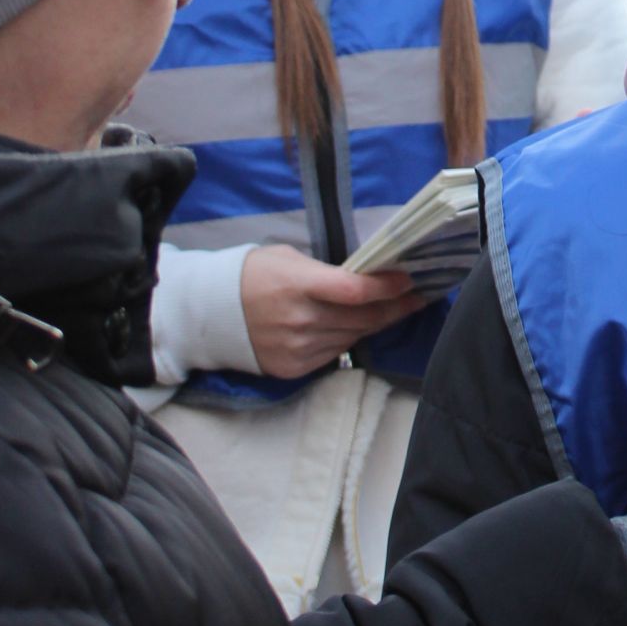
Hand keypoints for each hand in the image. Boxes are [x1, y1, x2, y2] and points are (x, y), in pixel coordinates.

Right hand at [238, 245, 418, 378]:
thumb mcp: (289, 258)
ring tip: (391, 310)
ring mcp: (297, 347)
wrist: (211, 312)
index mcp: (299, 285)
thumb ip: (326, 271)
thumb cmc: (254, 274)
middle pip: (362, 318)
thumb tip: (364, 279)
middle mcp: (300, 320)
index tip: (408, 281)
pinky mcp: (293, 367)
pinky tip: (356, 327)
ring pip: (353, 337)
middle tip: (416, 298)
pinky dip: (347, 339)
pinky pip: (334, 354)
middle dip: (394, 307)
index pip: (354, 291)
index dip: (386, 287)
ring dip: (373, 324)